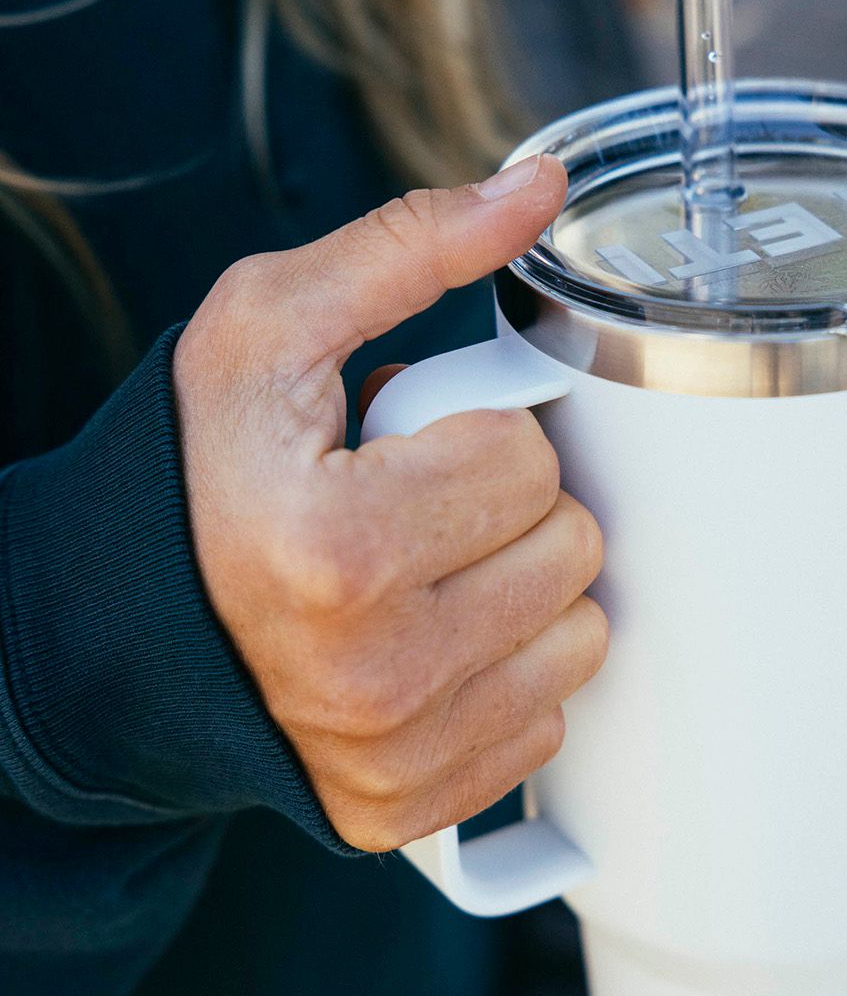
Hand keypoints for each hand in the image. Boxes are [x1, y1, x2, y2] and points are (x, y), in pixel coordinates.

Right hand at [174, 157, 607, 853]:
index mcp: (336, 548)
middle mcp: (373, 672)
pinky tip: (427, 642)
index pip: (528, 458)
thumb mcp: (266, 329)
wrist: (117, 626)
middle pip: (571, 549)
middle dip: (508, 507)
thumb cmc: (194, 476)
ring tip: (428, 568)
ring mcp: (394, 754)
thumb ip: (405, 247)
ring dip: (523, 591)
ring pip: (581, 639)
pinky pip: (546, 722)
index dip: (474, 431)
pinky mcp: (407, 806)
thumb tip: (536, 189)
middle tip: (419, 504)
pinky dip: (504, 675)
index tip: (406, 446)